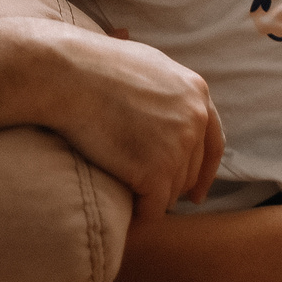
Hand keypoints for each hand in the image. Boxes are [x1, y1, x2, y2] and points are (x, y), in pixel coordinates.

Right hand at [32, 20, 224, 220]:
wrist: (67, 76)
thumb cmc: (94, 67)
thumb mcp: (149, 66)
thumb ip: (171, 92)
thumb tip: (175, 113)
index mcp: (196, 93)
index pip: (213, 144)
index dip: (205, 172)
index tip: (196, 193)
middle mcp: (195, 119)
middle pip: (191, 172)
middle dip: (171, 185)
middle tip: (148, 194)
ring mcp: (178, 146)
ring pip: (172, 192)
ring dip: (151, 197)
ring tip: (126, 192)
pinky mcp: (156, 172)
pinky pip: (154, 209)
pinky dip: (140, 215)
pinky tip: (128, 215)